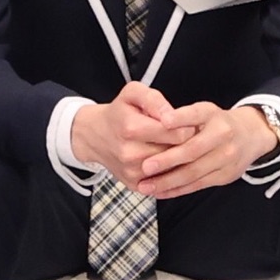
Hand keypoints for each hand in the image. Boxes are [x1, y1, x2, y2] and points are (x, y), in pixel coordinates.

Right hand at [70, 82, 195, 187]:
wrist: (94, 136)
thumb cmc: (118, 113)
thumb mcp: (132, 94)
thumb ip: (154, 99)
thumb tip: (171, 115)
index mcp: (132, 128)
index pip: (179, 134)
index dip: (186, 127)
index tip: (181, 124)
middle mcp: (130, 154)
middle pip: (178, 153)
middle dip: (181, 143)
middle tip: (173, 134)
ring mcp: (132, 172)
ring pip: (173, 168)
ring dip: (174, 158)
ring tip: (164, 145)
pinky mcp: (134, 185)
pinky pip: (164, 181)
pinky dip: (165, 171)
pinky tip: (157, 159)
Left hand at [133, 102, 278, 198]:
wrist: (250, 135)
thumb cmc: (215, 123)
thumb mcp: (201, 111)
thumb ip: (181, 117)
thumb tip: (154, 125)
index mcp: (211, 114)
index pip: (195, 114)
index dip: (180, 117)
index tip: (164, 121)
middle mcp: (222, 135)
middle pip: (193, 150)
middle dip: (167, 160)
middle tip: (145, 166)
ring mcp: (226, 157)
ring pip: (194, 172)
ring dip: (167, 181)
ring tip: (145, 186)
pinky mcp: (225, 175)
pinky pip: (197, 185)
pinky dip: (176, 190)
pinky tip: (159, 192)